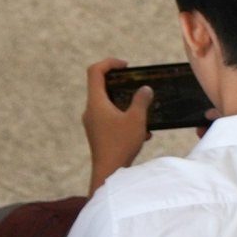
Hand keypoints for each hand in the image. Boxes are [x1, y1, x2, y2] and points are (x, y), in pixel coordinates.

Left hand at [84, 59, 151, 186]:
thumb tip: (145, 90)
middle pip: (101, 87)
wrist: (108, 174)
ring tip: (143, 111)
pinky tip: (143, 133)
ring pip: (108, 105)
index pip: (95, 71)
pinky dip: (124, 119)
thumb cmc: (121, 145)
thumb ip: (141, 100)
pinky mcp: (97, 135)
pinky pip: (110, 120)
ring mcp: (92, 123)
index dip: (109, 63)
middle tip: (136, 85)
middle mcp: (90, 110)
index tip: (126, 66)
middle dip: (121, 84)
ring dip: (125, 104)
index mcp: (96, 102)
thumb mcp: (136, 119)